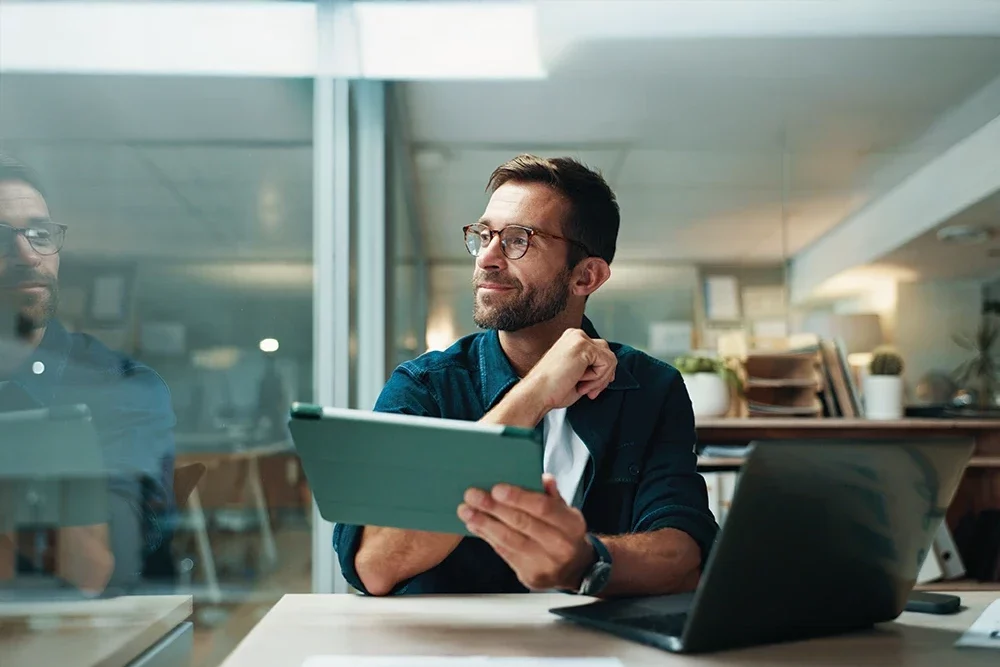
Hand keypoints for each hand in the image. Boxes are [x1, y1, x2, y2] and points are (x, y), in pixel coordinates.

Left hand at [457, 474, 594, 590]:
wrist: (575, 569)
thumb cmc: (564, 533)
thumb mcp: (566, 512)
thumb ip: (552, 496)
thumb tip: (543, 478)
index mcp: (571, 524)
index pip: (543, 508)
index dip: (518, 498)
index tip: (496, 489)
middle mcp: (560, 545)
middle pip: (522, 523)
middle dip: (493, 508)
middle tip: (472, 495)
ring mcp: (545, 563)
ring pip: (509, 540)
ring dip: (484, 523)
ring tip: (466, 511)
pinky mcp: (530, 576)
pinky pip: (504, 553)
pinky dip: (487, 537)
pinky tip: (475, 525)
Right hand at [521, 328, 616, 410]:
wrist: (538, 393)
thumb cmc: (552, 388)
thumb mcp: (577, 373)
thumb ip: (592, 367)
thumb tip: (611, 372)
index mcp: (572, 339)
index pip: (600, 352)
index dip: (601, 373)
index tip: (591, 388)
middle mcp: (576, 335)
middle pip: (607, 354)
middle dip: (603, 376)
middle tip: (589, 391)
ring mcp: (580, 338)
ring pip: (610, 359)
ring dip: (600, 379)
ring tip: (582, 386)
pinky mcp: (584, 346)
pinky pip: (607, 363)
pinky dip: (598, 378)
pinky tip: (580, 381)